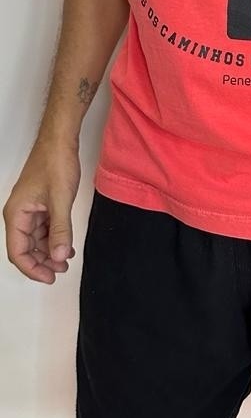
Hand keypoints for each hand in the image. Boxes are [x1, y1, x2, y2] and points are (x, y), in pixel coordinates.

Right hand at [3, 137, 80, 283]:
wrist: (60, 140)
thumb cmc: (55, 163)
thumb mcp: (61, 200)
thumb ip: (60, 230)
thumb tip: (59, 257)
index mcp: (16, 214)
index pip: (18, 251)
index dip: (32, 268)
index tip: (49, 277)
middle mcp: (19, 213)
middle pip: (25, 248)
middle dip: (42, 262)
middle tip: (61, 270)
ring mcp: (29, 208)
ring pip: (35, 239)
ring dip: (49, 251)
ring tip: (66, 260)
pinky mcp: (40, 203)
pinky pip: (43, 228)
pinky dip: (54, 238)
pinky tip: (67, 244)